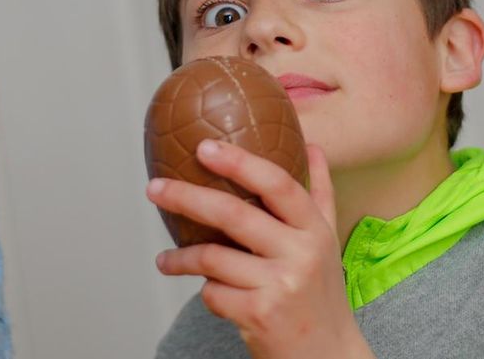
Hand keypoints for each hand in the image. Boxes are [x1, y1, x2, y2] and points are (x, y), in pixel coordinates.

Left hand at [147, 141, 373, 358]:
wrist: (328, 355)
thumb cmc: (320, 294)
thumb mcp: (327, 241)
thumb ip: (318, 193)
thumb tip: (311, 146)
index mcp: (315, 229)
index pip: (277, 184)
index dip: (240, 162)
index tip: (204, 147)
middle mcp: (302, 254)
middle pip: (233, 214)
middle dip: (185, 197)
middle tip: (154, 188)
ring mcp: (281, 286)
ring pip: (212, 257)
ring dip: (180, 258)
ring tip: (165, 260)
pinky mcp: (260, 315)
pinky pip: (213, 293)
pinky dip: (207, 292)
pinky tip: (210, 293)